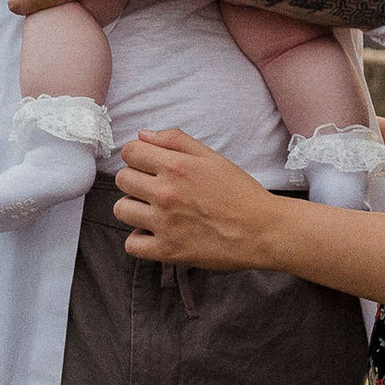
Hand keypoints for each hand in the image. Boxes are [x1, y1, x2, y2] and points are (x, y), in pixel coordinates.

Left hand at [114, 128, 288, 271]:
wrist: (263, 230)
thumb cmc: (240, 192)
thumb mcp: (212, 157)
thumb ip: (175, 140)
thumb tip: (141, 134)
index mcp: (176, 166)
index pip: (130, 152)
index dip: (137, 155)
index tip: (149, 164)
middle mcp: (165, 193)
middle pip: (122, 179)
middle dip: (135, 179)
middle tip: (156, 188)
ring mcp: (164, 223)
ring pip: (121, 209)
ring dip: (135, 208)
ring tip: (156, 211)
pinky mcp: (168, 250)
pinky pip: (131, 244)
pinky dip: (140, 239)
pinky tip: (156, 232)